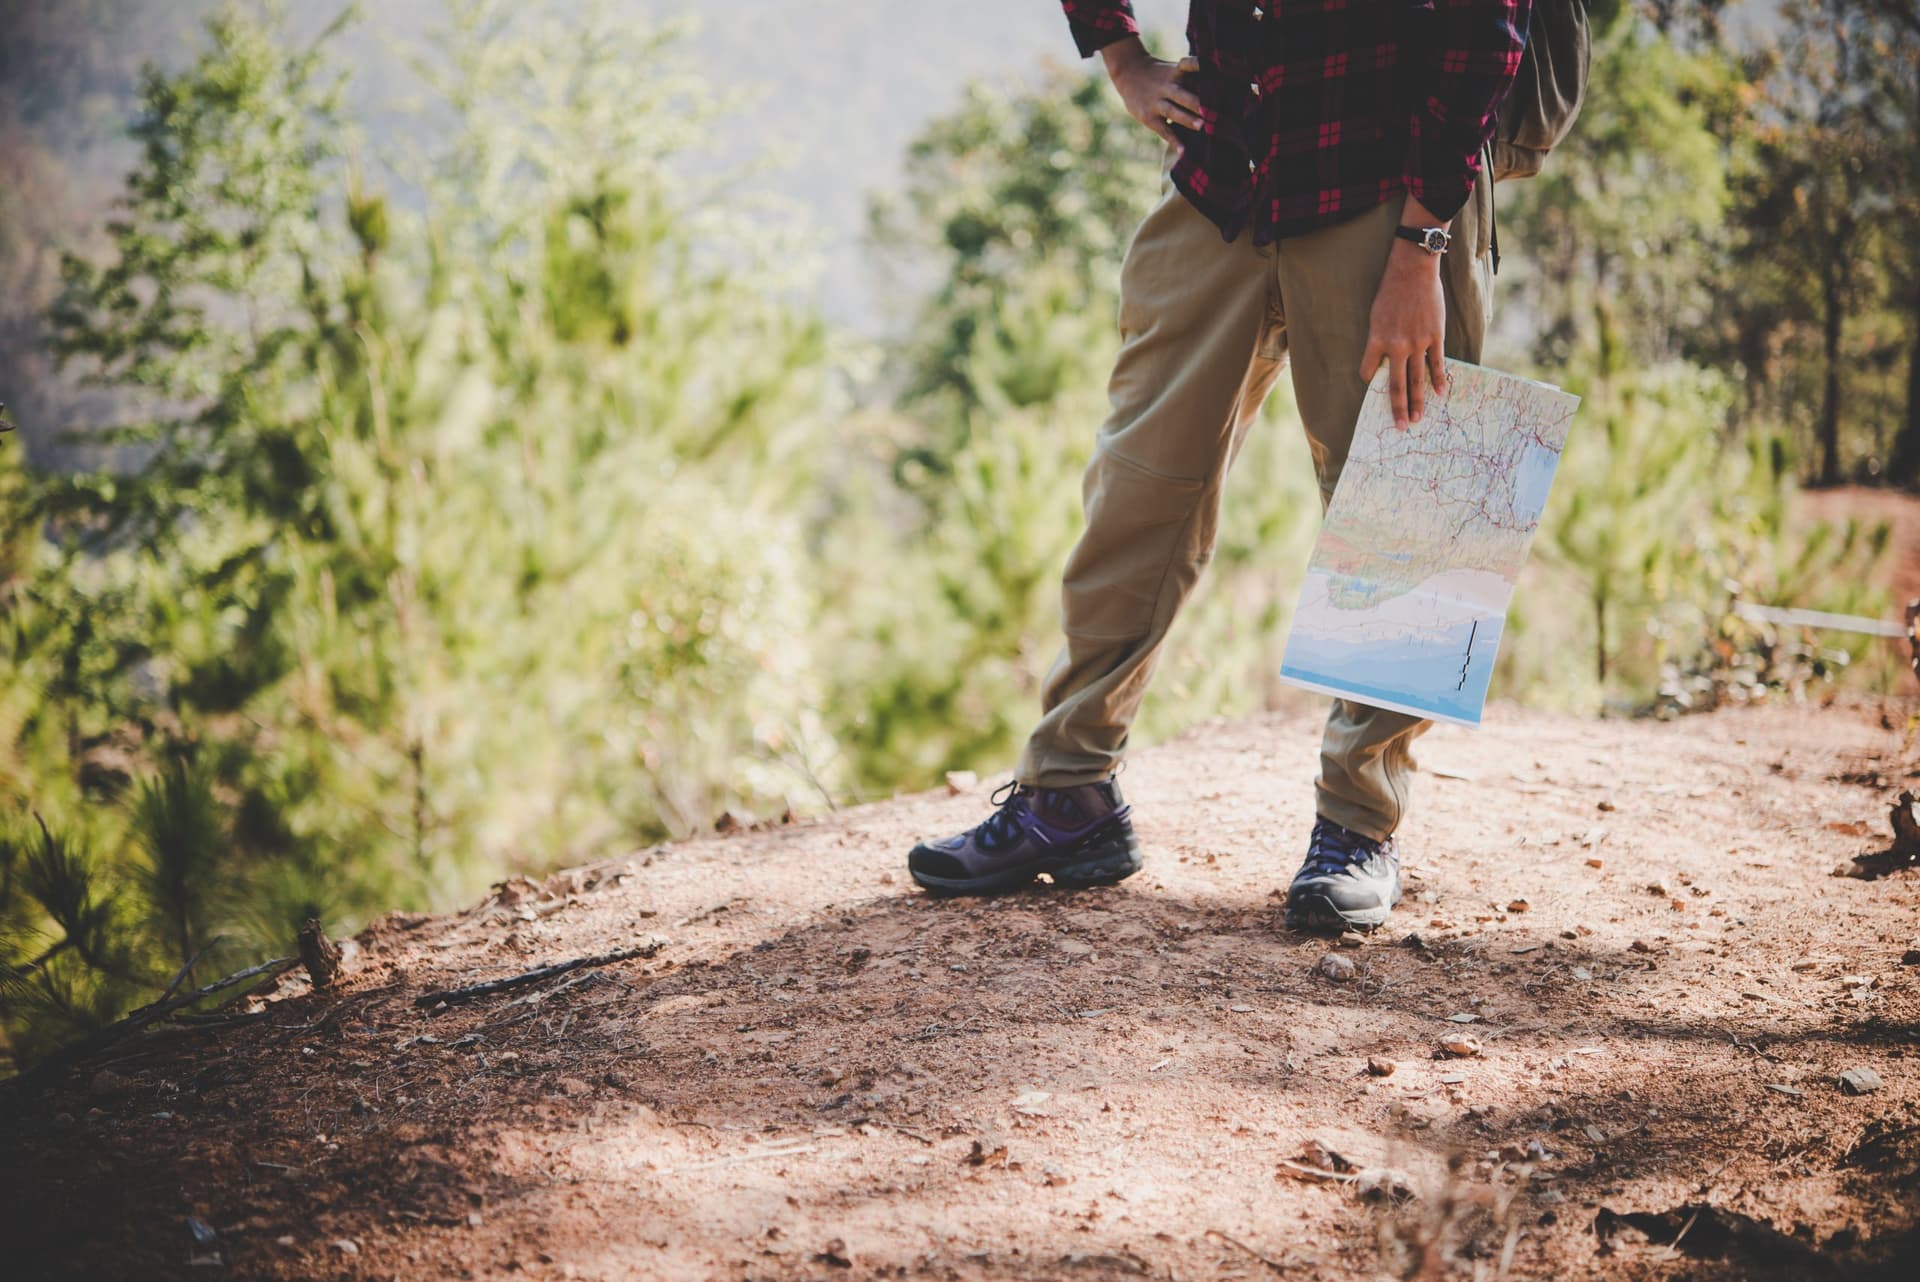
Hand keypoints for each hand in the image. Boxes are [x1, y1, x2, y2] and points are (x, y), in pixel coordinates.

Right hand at [1101, 38, 1202, 146]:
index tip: (1211, 69)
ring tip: (1201, 126)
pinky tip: (1183, 151)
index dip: (1197, 66)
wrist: (1129, 72)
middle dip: (1196, 102)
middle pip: (1181, 94)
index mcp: (1175, 72)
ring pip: (1172, 111)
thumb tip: (1217, 90)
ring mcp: (1156, 102)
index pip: (1188, 66)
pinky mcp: (1148, 117)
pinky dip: (1173, 140)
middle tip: (1211, 111)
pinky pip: (1163, 130)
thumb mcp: (1173, 68)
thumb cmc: (1160, 74)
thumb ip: (1192, 77)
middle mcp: (1166, 87)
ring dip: (1187, 118)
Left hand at [1361, 204, 1449, 429]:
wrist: (1413, 271)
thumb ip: (1379, 340)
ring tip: (1418, 419)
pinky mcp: (1435, 336)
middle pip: (1396, 384)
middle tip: (1401, 427)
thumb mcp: (1376, 316)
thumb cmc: (1390, 292)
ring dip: (1418, 402)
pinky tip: (1440, 394)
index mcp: (1377, 340)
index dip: (1370, 381)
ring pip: (1417, 379)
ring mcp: (1418, 342)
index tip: (1372, 388)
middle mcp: (1397, 346)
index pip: (1369, 371)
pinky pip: (1437, 363)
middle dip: (1397, 408)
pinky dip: (1438, 380)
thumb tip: (1382, 360)